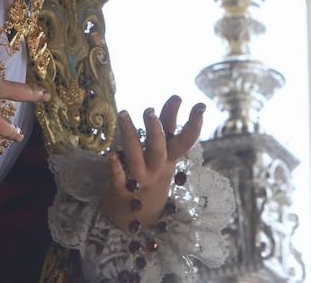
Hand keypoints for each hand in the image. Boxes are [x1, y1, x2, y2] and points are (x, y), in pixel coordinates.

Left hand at [98, 96, 205, 232]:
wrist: (137, 215)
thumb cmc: (151, 173)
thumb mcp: (164, 151)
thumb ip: (168, 123)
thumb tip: (177, 96)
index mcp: (169, 159)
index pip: (185, 141)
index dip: (194, 124)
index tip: (201, 106)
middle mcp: (157, 169)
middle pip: (159, 150)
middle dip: (155, 131)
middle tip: (149, 111)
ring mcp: (139, 180)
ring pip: (136, 159)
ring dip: (130, 137)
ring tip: (124, 114)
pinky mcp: (120, 189)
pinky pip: (118, 178)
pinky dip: (114, 167)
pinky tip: (109, 155)